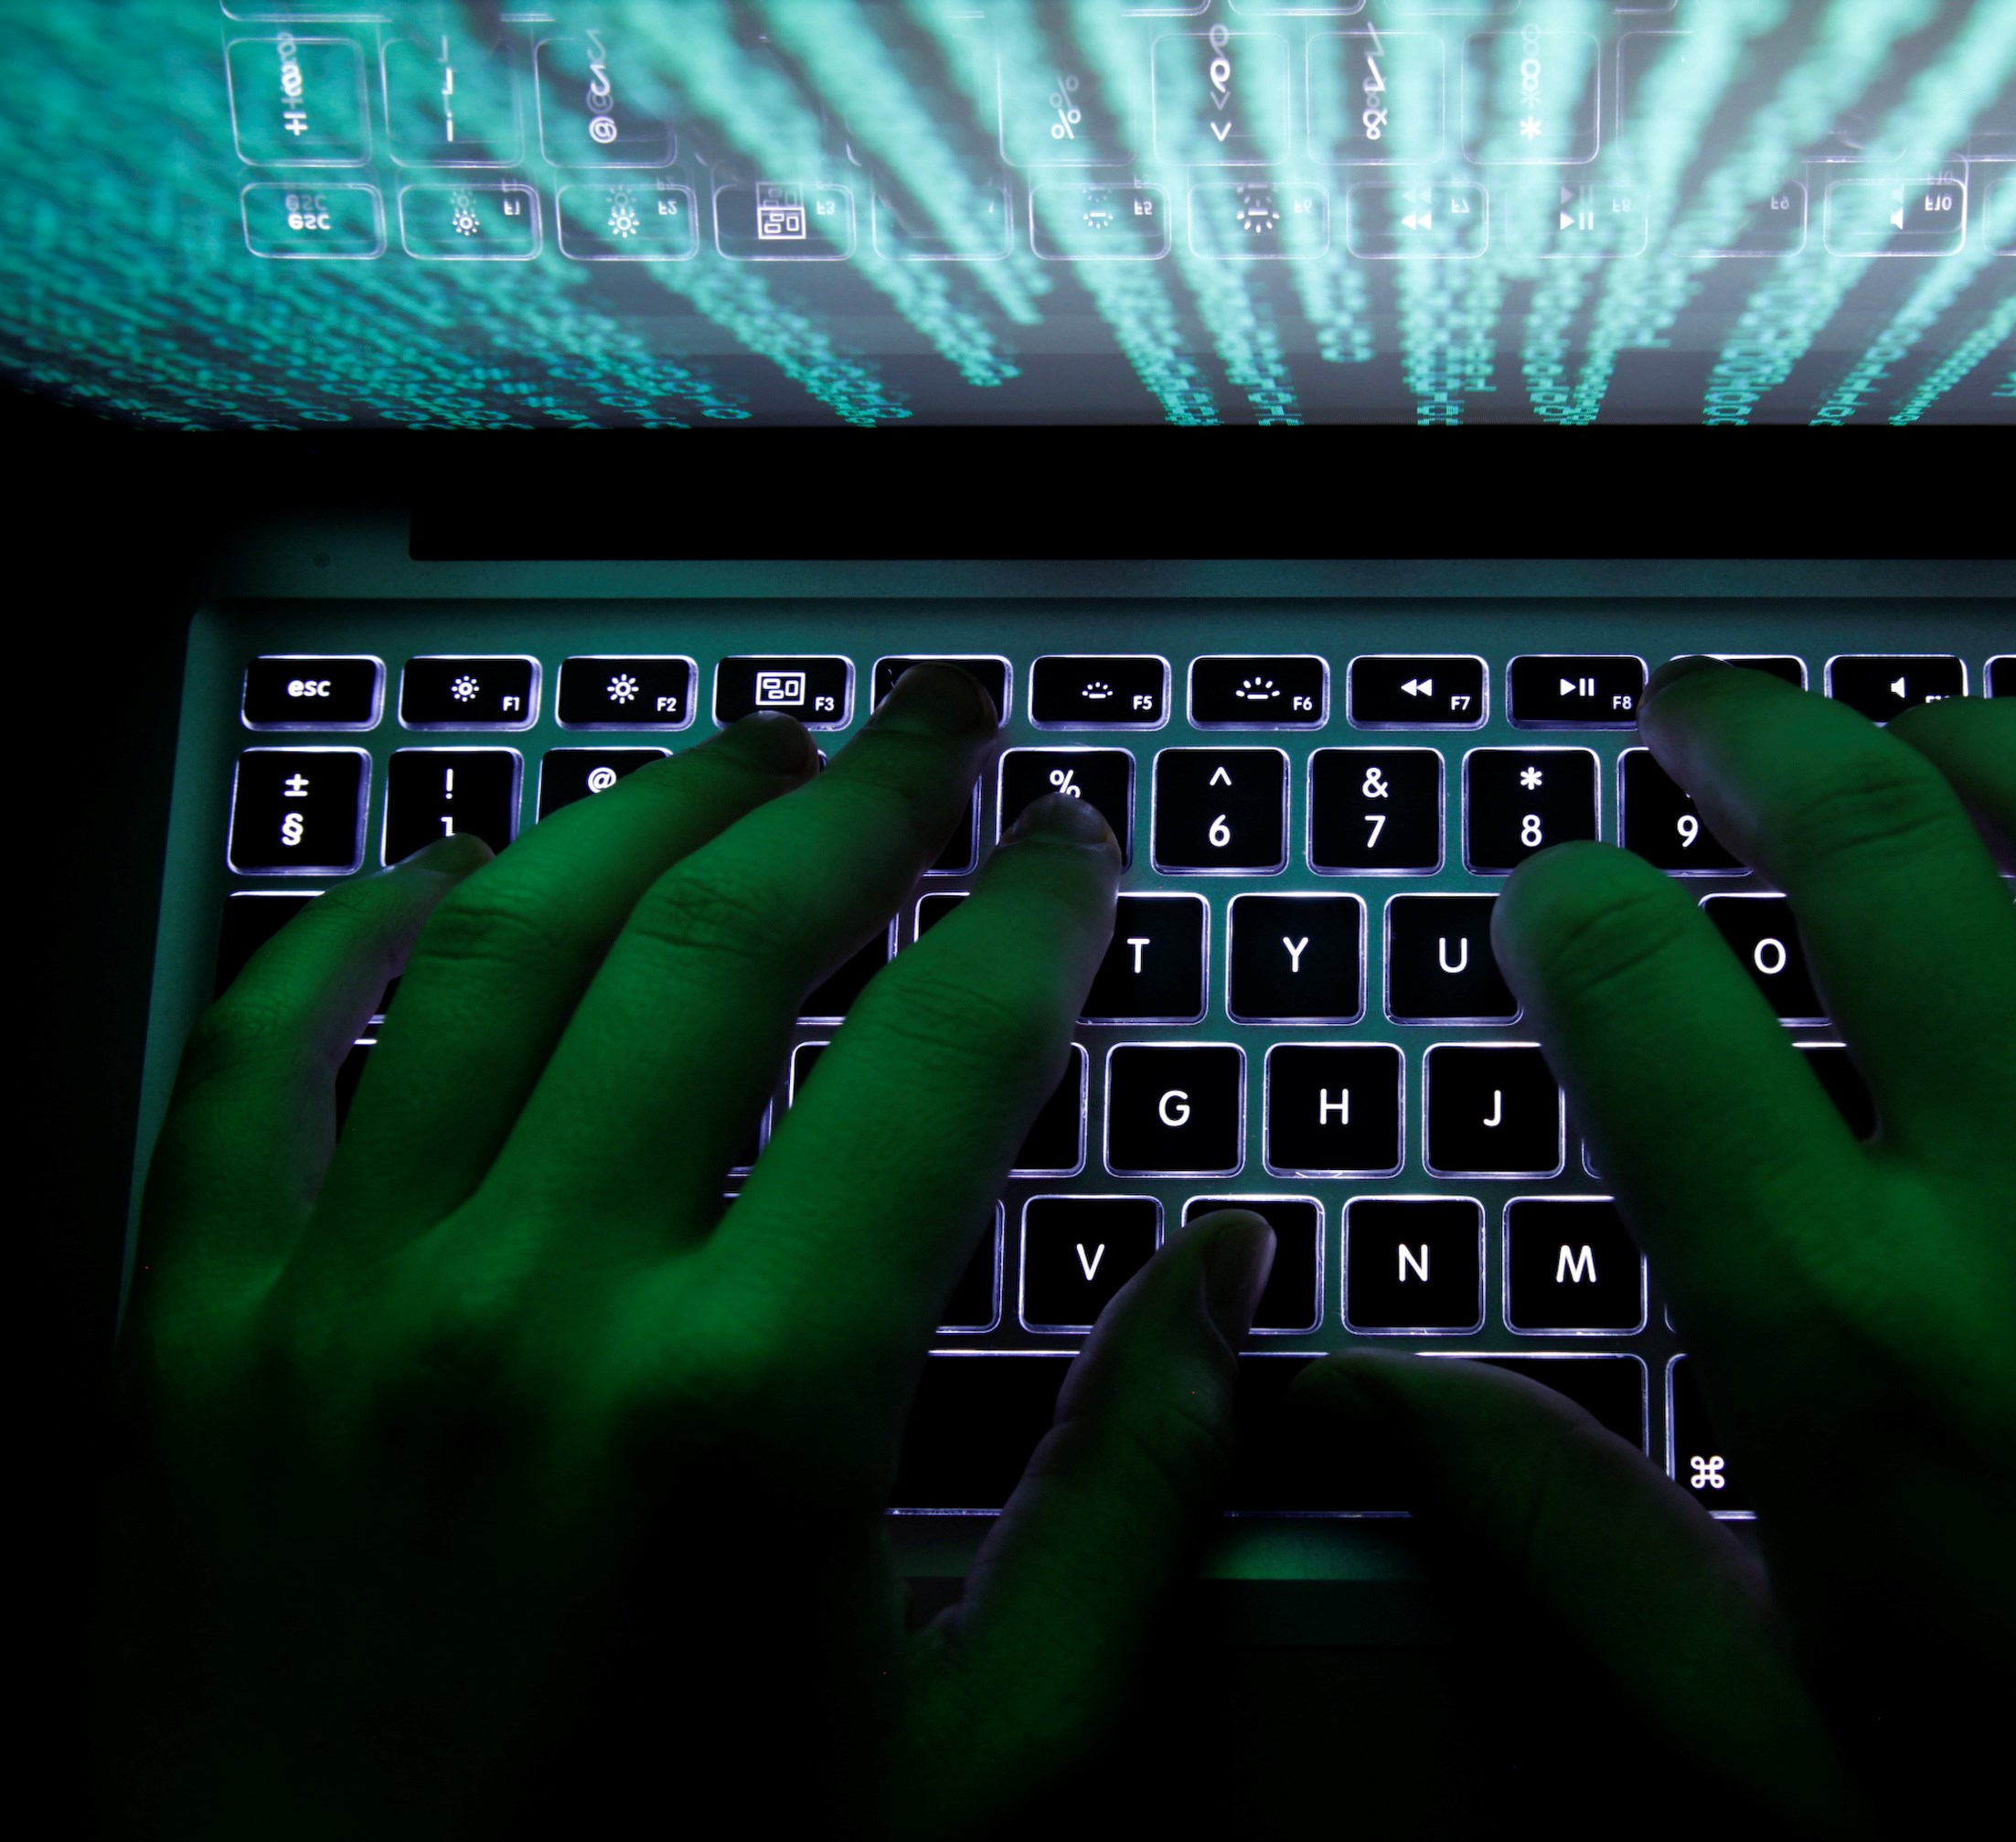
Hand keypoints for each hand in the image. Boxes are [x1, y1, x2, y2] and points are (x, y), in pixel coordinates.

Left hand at [95, 667, 1274, 1836]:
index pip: (941, 1059)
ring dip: (639, 810)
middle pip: (722, 942)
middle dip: (860, 796)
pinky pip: (246, 1065)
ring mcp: (340, 1313)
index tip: (1075, 851)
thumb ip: (1133, 1496)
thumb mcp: (985, 1761)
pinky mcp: (196, 1351)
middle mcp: (535, 1314)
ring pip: (497, 948)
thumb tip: (1224, 1274)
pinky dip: (343, 934)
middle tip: (936, 721)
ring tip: (744, 744)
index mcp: (752, 1411)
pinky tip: (438, 871)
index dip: (1033, 919)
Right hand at [1305, 662, 2015, 1833]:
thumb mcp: (1775, 1733)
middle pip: (1863, 835)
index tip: (1560, 898)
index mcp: (1851, 1338)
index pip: (1642, 996)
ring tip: (1924, 732)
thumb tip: (1371, 1389)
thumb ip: (1564, 1533)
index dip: (1569, 907)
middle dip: (1749, 734)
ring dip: (1982, 733)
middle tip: (1706, 717)